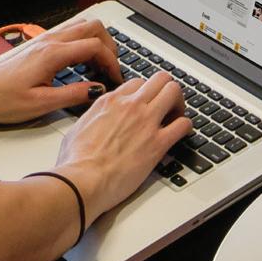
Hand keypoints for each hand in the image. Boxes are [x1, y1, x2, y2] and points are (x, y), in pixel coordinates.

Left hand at [0, 19, 123, 124]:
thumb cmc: (2, 100)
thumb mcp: (41, 104)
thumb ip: (73, 95)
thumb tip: (97, 90)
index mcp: (53, 54)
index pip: (96, 46)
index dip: (112, 61)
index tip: (115, 78)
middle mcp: (50, 41)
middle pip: (93, 27)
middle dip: (109, 45)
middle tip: (111, 69)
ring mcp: (44, 40)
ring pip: (82, 26)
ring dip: (97, 41)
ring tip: (98, 67)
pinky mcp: (39, 45)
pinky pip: (70, 33)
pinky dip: (83, 43)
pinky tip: (80, 65)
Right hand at [55, 70, 190, 213]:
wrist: (82, 182)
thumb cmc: (75, 162)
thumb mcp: (78, 129)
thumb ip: (93, 117)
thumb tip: (97, 119)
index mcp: (110, 102)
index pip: (137, 82)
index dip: (144, 92)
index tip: (146, 102)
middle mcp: (130, 106)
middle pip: (160, 78)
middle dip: (165, 88)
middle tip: (166, 104)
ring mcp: (146, 122)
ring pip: (174, 91)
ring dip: (178, 102)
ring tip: (175, 115)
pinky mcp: (157, 143)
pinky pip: (183, 124)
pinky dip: (186, 126)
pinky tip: (181, 133)